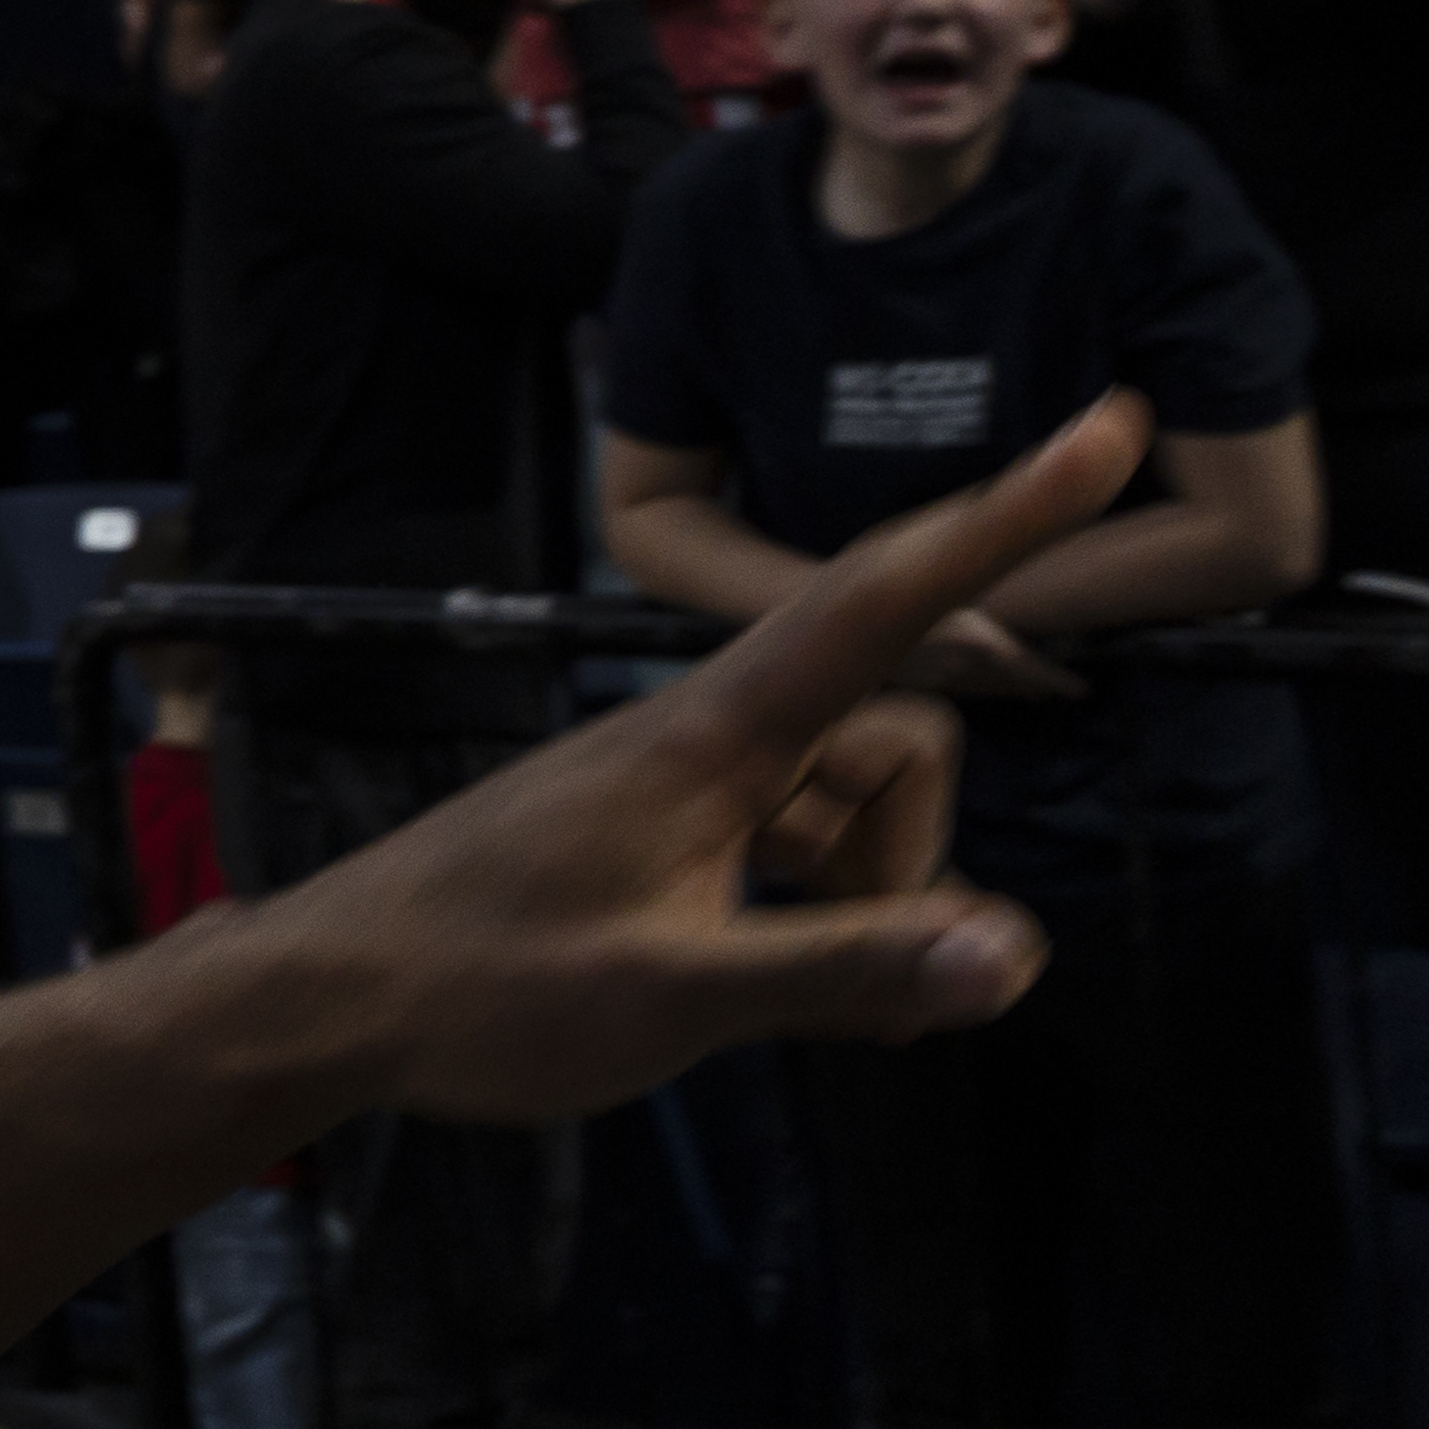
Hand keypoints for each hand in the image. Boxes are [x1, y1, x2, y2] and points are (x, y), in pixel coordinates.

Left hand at [237, 397, 1146, 1123]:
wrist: (325, 997)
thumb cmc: (475, 991)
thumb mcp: (671, 1000)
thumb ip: (841, 969)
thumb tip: (1009, 953)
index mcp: (709, 740)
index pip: (884, 602)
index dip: (1004, 518)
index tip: (1104, 429)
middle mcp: (700, 737)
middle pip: (893, 743)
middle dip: (910, 857)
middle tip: (851, 991)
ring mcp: (678, 783)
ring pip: (845, 804)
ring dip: (859, 899)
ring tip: (781, 998)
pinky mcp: (657, 831)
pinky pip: (787, 840)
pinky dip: (807, 910)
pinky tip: (751, 981)